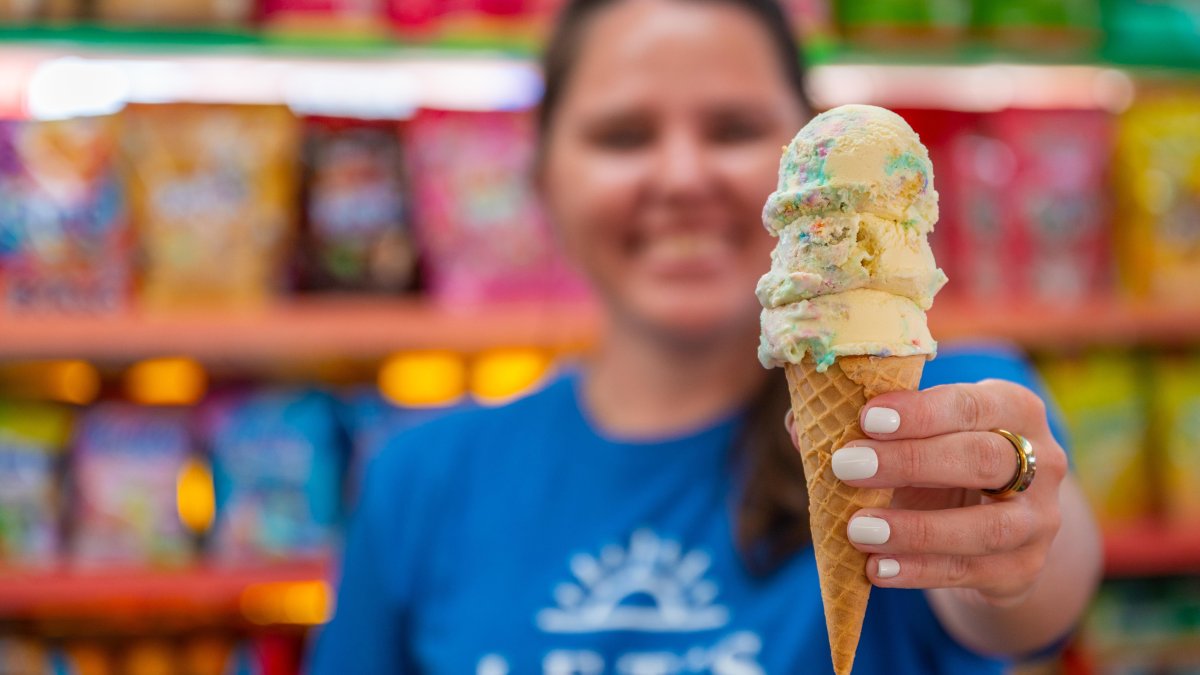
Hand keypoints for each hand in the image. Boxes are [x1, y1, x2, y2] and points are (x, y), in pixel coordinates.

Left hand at [797, 379, 1068, 606]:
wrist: (994, 528)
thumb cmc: (942, 461)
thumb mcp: (916, 436)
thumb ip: (862, 426)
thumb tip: (797, 424)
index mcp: (1013, 408)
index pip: (971, 404)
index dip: (921, 412)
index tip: (866, 418)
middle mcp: (1041, 460)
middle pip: (982, 458)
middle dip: (909, 462)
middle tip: (845, 466)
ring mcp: (1038, 520)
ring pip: (984, 526)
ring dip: (915, 529)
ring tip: (857, 530)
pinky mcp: (1023, 568)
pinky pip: (970, 571)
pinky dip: (919, 570)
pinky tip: (876, 568)